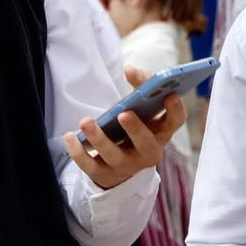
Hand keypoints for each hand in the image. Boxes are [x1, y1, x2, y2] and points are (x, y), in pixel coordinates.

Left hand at [63, 92, 185, 188]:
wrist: (121, 165)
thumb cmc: (134, 128)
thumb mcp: (141, 110)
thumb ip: (140, 86)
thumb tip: (130, 70)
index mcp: (161, 132)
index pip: (175, 122)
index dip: (175, 109)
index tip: (170, 95)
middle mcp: (148, 152)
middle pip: (146, 144)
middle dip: (136, 129)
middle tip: (124, 113)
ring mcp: (127, 166)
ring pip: (114, 155)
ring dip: (99, 138)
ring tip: (86, 121)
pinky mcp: (105, 175)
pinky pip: (90, 166)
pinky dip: (78, 152)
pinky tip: (71, 137)